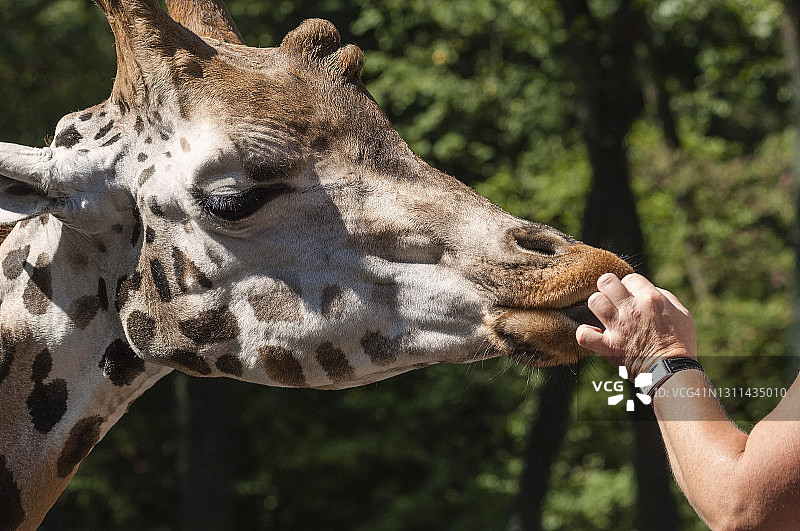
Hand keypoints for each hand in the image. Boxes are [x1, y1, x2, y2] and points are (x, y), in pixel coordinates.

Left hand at [576, 273, 696, 377]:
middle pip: (606, 282)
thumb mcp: (682, 313)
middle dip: (608, 287)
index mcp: (651, 299)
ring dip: (597, 306)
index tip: (633, 296)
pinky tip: (592, 333)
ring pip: (594, 302)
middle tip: (612, 298)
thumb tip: (648, 290)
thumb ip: (664, 297)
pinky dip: (584, 333)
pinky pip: (584, 335)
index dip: (630, 286)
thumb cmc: (680, 343)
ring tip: (604, 314)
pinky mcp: (608, 346)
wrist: (672, 372)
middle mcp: (632, 309)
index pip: (629, 278)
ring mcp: (618, 327)